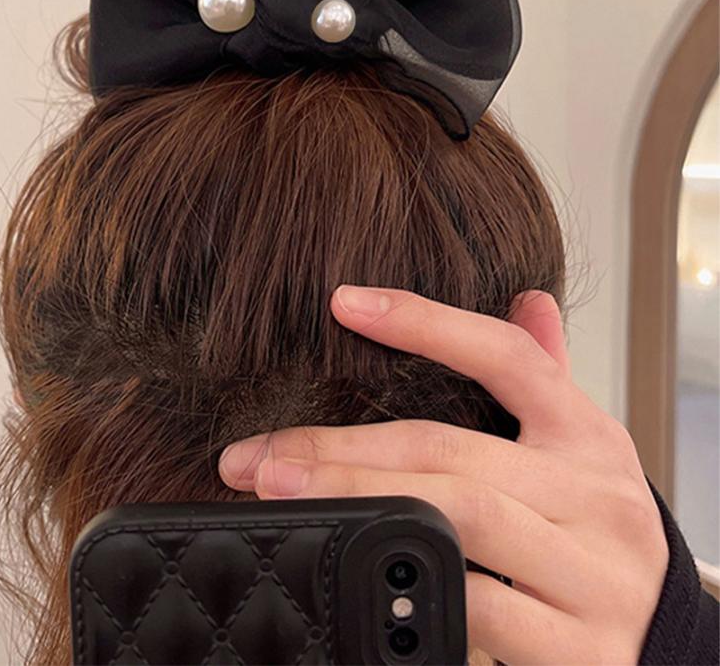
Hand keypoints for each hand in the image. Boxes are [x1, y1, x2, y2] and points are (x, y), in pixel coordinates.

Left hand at [218, 286, 668, 664]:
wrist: (669, 652)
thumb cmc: (594, 539)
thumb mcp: (580, 453)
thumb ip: (546, 380)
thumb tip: (527, 300)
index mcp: (588, 437)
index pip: (508, 358)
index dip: (426, 322)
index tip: (344, 302)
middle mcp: (598, 498)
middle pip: (453, 448)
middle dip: (344, 447)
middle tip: (262, 452)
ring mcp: (593, 575)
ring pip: (457, 517)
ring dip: (356, 500)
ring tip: (282, 494)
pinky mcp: (578, 650)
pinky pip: (476, 609)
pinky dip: (407, 587)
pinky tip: (354, 571)